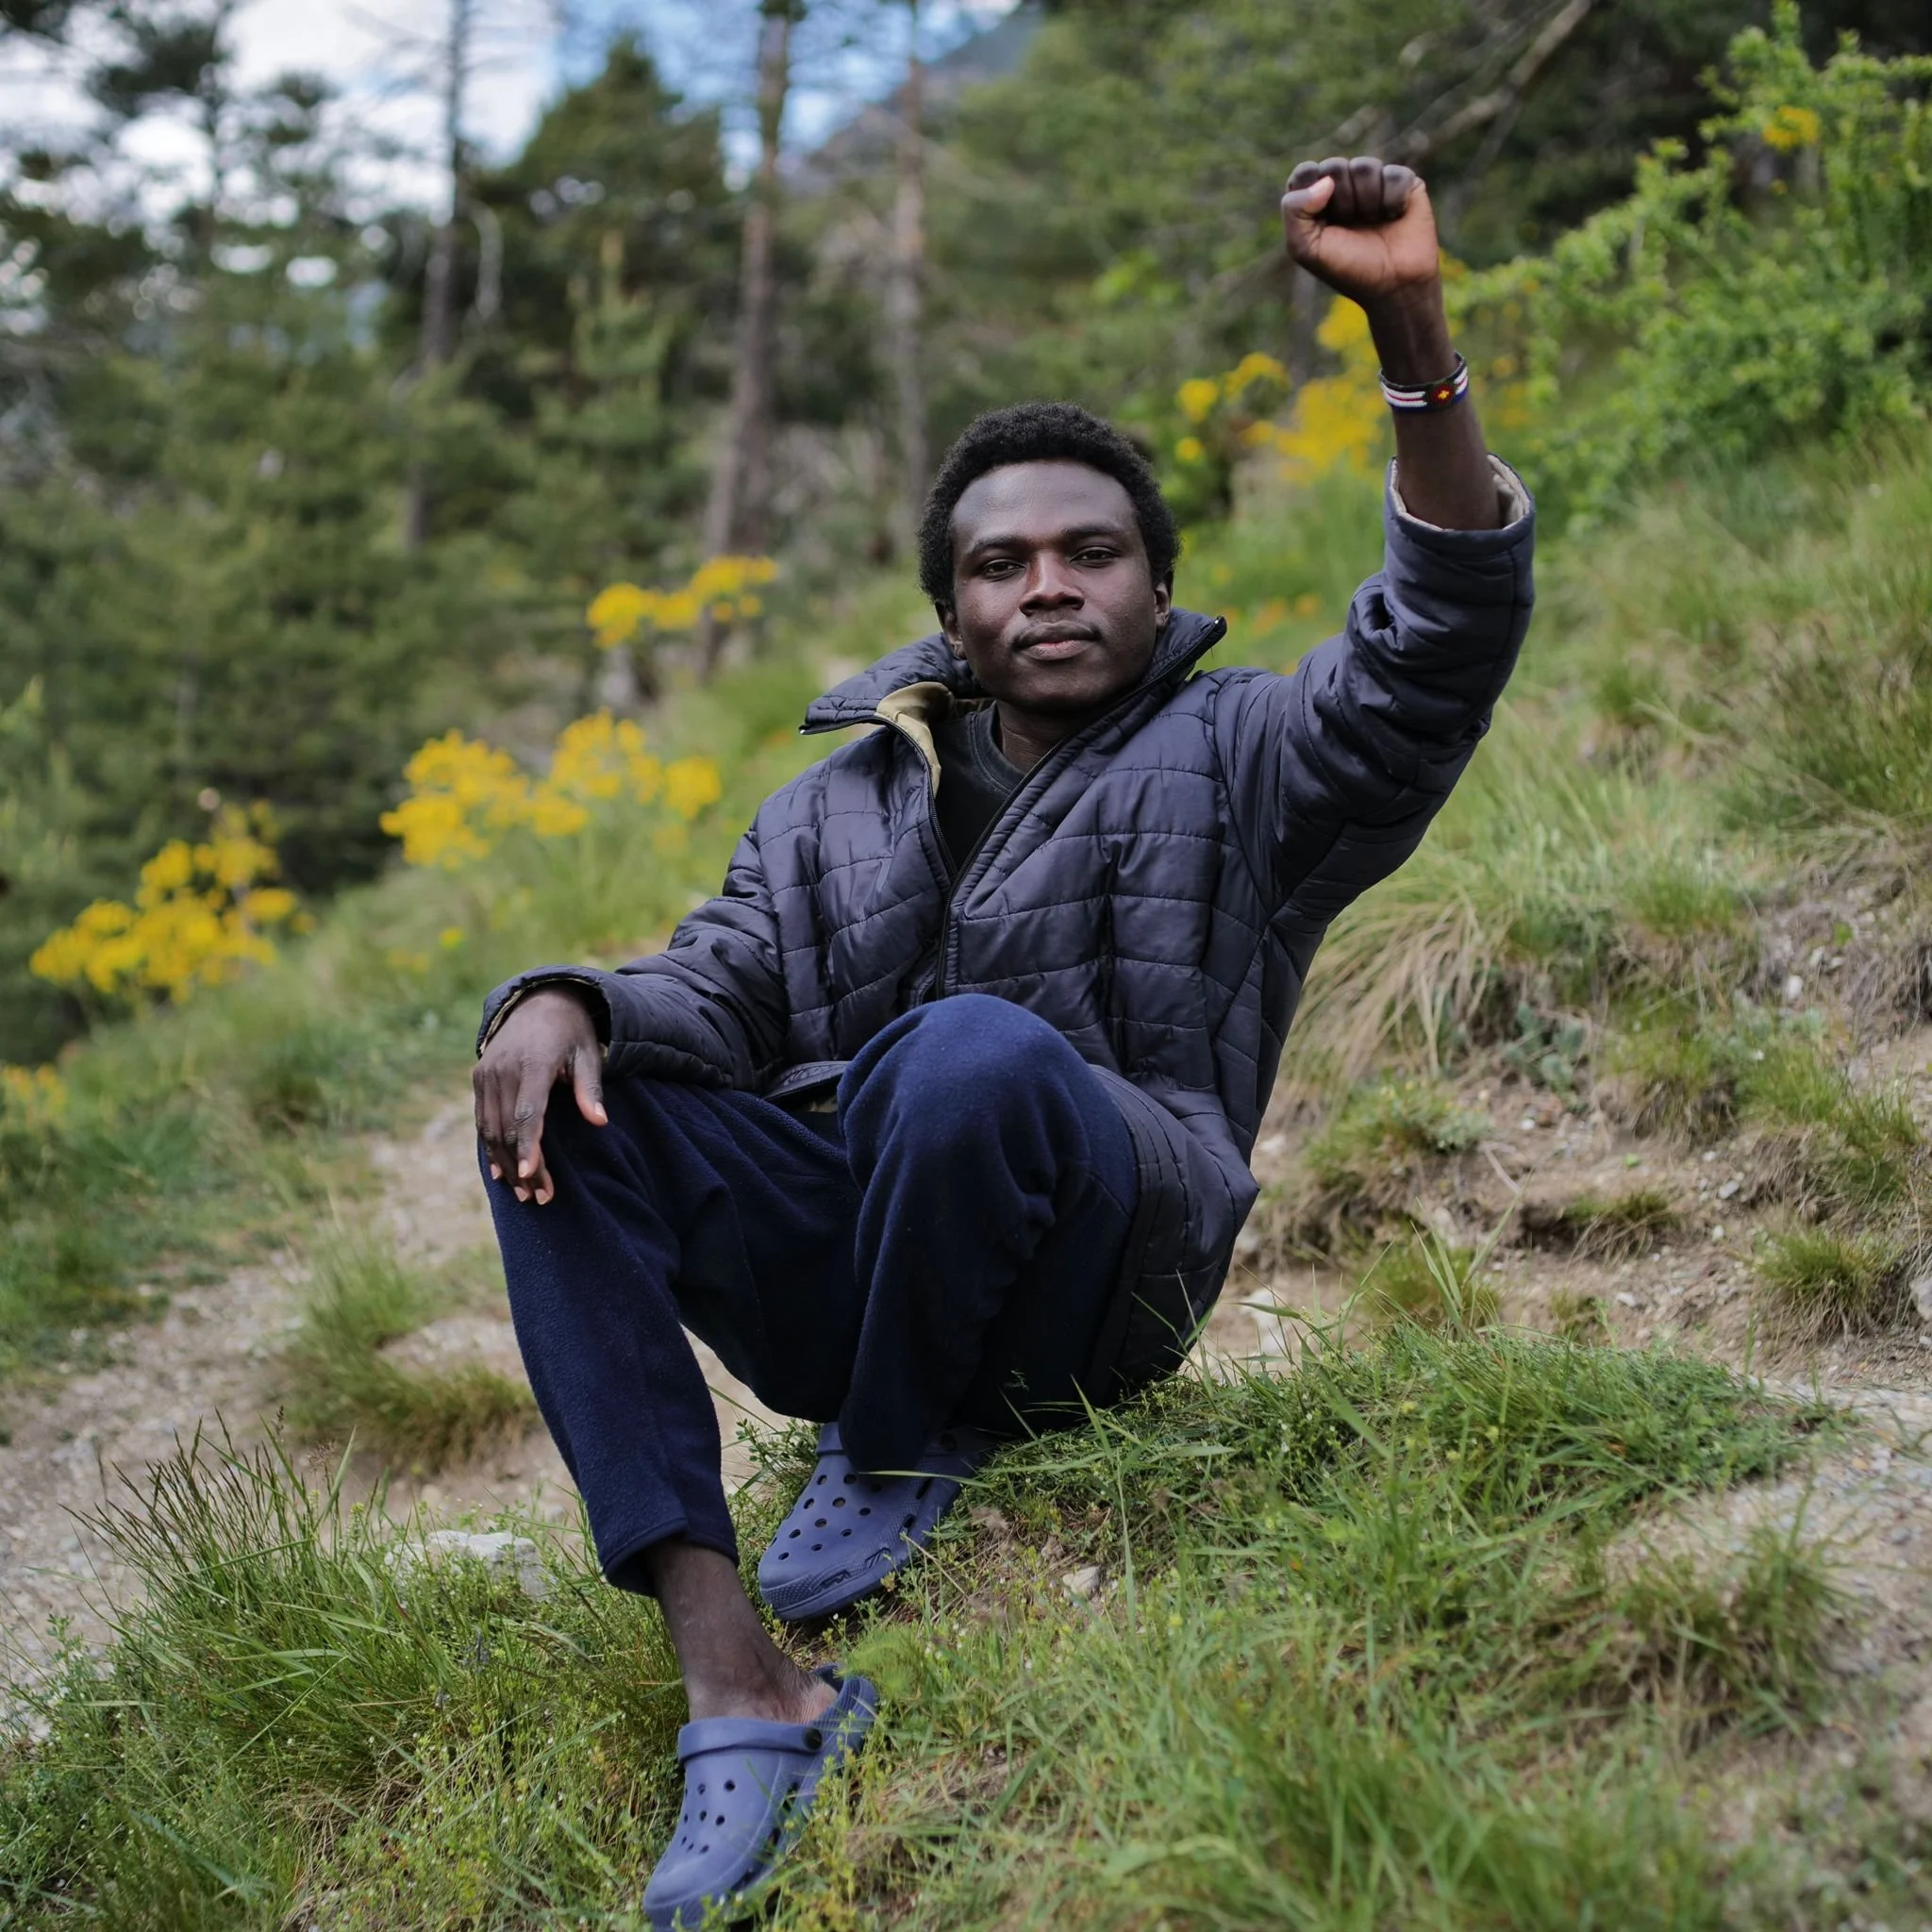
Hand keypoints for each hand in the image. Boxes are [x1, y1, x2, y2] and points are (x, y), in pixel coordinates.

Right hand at [473, 988, 606, 1204]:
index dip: (529, 1146)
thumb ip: (590, 1089)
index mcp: (532, 1062)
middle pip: (508, 1128)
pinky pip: (482, 1119)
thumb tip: (600, 1122)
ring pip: (491, 1128)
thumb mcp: (588, 1054)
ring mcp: (487, 1073)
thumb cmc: (571, 1032)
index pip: (528, 1112)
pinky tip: (501, 1172)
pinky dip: (490, 1147)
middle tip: (540, 1197)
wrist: (538, 1000)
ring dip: (506, 1163)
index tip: (532, 1175)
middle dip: (522, 1166)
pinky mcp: (479, 1077)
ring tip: (524, 1193)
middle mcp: (503, 1069)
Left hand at [1281, 156, 1439, 309]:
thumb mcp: (1305, 248)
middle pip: (1334, 167)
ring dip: (1367, 203)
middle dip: (1341, 201)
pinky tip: (1394, 218)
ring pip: (1364, 167)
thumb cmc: (1347, 268)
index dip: (1311, 194)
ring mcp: (1375, 182)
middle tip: (1350, 227)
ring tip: (1373, 223)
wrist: (1393, 286)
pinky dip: (1392, 202)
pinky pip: (1393, 175)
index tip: (1322, 221)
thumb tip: (1325, 180)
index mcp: (1316, 199)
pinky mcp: (1404, 183)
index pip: (1305, 172)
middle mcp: (1345, 186)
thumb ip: (1294, 209)